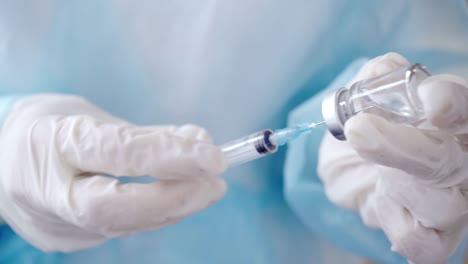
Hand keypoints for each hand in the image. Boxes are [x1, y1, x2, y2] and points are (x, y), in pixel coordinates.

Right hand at [0, 94, 226, 251]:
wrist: (2, 161)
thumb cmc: (51, 128)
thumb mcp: (90, 116)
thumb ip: (146, 135)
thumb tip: (202, 143)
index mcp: (52, 142)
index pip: (116, 152)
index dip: (168, 155)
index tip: (213, 156)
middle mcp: (49, 189)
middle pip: (113, 206)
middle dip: (173, 198)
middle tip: (216, 184)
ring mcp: (54, 221)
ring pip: (122, 224)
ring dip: (173, 208)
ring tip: (208, 189)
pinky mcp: (66, 238)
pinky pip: (120, 228)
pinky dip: (156, 214)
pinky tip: (181, 200)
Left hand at [318, 53, 467, 263]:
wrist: (361, 172)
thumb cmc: (373, 131)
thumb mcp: (365, 102)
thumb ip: (375, 83)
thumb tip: (381, 70)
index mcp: (456, 124)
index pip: (467, 110)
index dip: (452, 103)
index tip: (429, 97)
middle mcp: (464, 164)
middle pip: (449, 160)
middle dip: (403, 147)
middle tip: (359, 129)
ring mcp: (454, 204)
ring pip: (441, 206)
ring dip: (393, 185)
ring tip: (373, 169)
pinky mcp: (435, 238)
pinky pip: (417, 241)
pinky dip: (389, 218)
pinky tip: (380, 199)